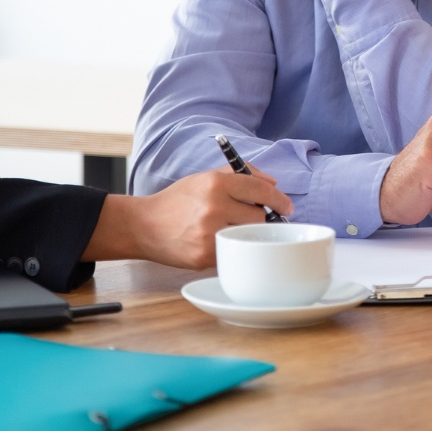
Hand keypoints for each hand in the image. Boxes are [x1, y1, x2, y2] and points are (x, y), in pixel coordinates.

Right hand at [124, 168, 292, 269]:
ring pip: (248, 236)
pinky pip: (233, 253)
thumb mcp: (205, 177)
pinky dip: (231, 249)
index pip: (261, 190)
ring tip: (227, 229)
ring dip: (245, 234)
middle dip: (257, 218)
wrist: (143, 226)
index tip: (288, 206)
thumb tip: (273, 184)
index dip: (279, 199)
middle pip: (259, 217)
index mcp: (215, 183)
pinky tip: (215, 242)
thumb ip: (241, 174)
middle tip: (244, 218)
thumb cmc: (178, 201)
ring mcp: (209, 233)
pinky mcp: (204, 256)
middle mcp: (214, 206)